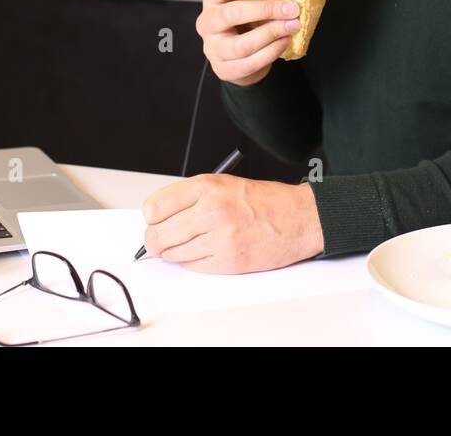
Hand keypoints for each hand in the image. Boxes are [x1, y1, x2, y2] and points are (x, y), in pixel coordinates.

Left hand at [139, 174, 323, 273]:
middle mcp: (212, 211)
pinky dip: (194, 261)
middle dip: (154, 240)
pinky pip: (192, 267)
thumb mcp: (223, 184)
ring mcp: (220, 238)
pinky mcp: (229, 262)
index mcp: (208, 186)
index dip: (151, 216)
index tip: (155, 219)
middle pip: (157, 235)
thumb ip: (189, 197)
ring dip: (175, 252)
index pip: (154, 207)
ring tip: (193, 241)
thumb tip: (155, 217)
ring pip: (172, 254)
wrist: (299, 218)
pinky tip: (208, 250)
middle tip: (161, 239)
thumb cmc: (263, 201)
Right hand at [196, 0, 299, 86]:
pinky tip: (285, 41)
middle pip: (231, 14)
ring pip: (242, 44)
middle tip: (292, 9)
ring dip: (272, 33)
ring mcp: (212, 48)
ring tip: (293, 26)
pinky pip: (250, 63)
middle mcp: (206, 22)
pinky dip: (271, 52)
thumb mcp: (247, 2)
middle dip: (266, 10)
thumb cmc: (244, 21)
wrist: (236, 55)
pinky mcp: (223, 69)